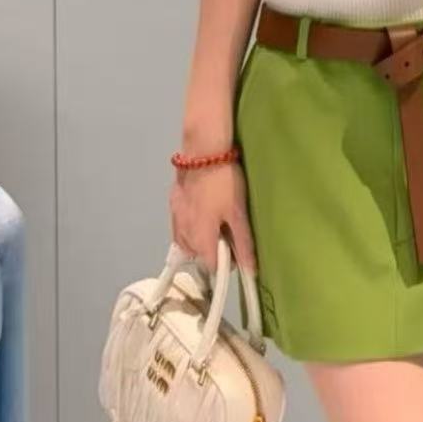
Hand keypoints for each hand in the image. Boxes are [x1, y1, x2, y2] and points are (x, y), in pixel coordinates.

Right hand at [169, 160, 256, 275]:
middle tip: (228, 230)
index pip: (209, 266)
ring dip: (200, 238)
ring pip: (186, 241)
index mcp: (199, 238)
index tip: (235, 250)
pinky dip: (191, 225)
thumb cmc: (224, 183)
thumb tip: (250, 270)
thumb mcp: (239, 213)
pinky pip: (181, 225)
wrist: (203, 151)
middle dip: (212, 249)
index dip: (225, 262)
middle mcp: (182, 233)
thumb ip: (243, 243)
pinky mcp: (173, 203)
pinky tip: (203, 210)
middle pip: (197, 255)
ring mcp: (174, 217)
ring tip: (216, 220)